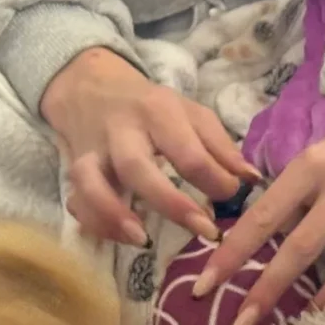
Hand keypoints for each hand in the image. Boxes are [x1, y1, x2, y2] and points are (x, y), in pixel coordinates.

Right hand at [41, 47, 256, 245]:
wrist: (89, 84)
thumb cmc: (151, 106)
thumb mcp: (190, 113)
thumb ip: (220, 146)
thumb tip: (251, 178)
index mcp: (157, 112)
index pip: (188, 151)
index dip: (215, 180)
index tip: (232, 196)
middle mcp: (120, 131)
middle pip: (136, 166)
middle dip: (171, 203)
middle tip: (206, 231)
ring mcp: (91, 151)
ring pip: (90, 182)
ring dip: (113, 213)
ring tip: (142, 240)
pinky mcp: (73, 169)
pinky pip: (76, 199)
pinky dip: (94, 221)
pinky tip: (123, 237)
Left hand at [196, 95, 324, 324]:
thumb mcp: (310, 162)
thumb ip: (288, 201)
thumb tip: (258, 246)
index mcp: (310, 168)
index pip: (263, 218)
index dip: (232, 254)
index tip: (205, 285)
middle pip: (303, 247)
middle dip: (269, 288)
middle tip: (243, 323)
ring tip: (309, 323)